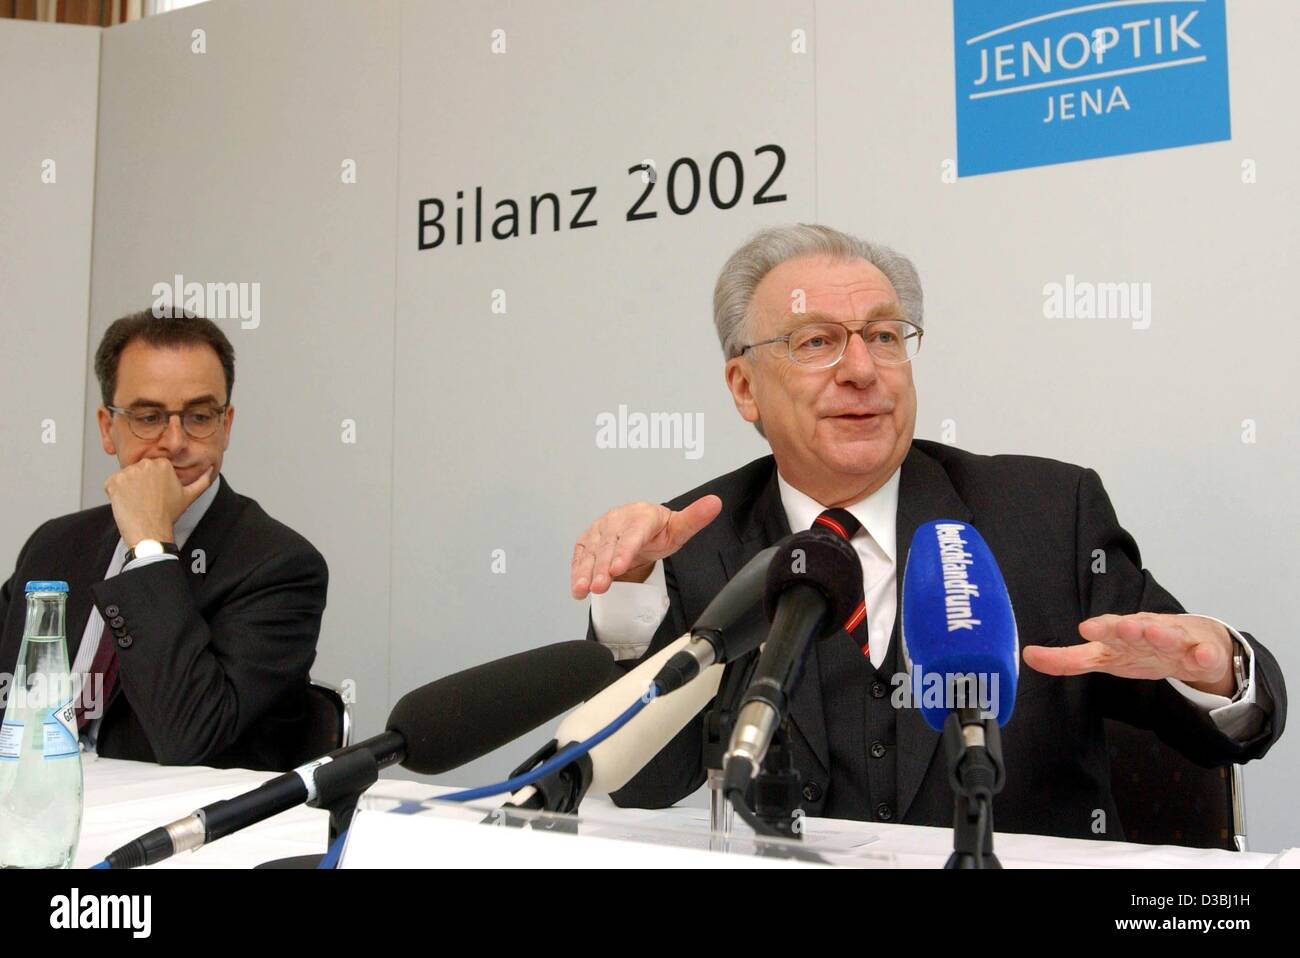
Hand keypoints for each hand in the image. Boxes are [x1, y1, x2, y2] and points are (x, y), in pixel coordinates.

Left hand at [104, 459, 213, 547]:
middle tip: (146, 500)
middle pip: (137, 471)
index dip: (151, 482)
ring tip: (137, 503)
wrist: (150, 531)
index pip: (151, 468)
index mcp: (163, 464)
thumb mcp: (189, 496)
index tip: (154, 494)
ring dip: (127, 489)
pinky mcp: (113, 481)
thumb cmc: (168, 515)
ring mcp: (128, 472)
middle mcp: (145, 464)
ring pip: (124, 478)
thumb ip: (202, 480)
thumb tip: (211, 469)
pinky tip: (126, 504)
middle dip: (138, 484)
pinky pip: (111, 484)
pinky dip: (115, 494)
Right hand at [570, 495, 721, 598]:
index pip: (633, 533)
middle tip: (601, 585)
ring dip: (585, 572)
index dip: (625, 551)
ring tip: (584, 590)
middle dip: (602, 567)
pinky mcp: (587, 541)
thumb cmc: (658, 531)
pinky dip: (577, 572)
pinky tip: (577, 587)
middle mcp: (617, 520)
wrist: (641, 530)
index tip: (619, 566)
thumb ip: (694, 518)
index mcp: (641, 515)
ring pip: (591, 552)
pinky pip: (580, 557)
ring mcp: (600, 530)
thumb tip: (714, 504)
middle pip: (608, 545)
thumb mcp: (679, 528)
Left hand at [1022, 612, 1235, 695]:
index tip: (1086, 629)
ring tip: (1154, 632)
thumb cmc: (1144, 650)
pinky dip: (1204, 655)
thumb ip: (1068, 659)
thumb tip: (1027, 656)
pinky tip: (1202, 656)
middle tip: (1121, 626)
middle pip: (1138, 629)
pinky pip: (1204, 655)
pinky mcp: (1202, 654)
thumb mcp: (1105, 658)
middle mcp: (1148, 632)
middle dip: (1129, 627)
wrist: (1197, 647)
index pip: (1108, 630)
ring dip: (1162, 634)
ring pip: (1170, 636)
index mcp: (1123, 635)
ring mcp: (1177, 642)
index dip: (1099, 629)